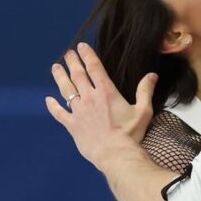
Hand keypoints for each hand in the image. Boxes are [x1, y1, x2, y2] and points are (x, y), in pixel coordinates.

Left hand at [46, 42, 156, 169]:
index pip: (95, 68)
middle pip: (78, 75)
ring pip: (66, 90)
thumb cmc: (130, 133)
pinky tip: (49, 100)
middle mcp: (90, 98)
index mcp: (106, 92)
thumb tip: (152, 75)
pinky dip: (53, 106)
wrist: (115, 154)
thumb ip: (145, 91)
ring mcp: (79, 111)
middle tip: (68, 53)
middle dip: (73, 62)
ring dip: (60, 77)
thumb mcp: (143, 111)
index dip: (88, 56)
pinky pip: (59, 113)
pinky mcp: (72, 125)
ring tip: (56, 67)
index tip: (81, 46)